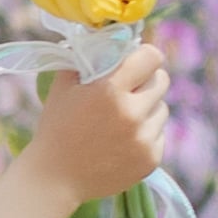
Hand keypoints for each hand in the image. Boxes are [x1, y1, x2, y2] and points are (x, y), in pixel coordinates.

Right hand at [25, 43, 172, 217]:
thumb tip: (110, 39)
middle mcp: (132, 114)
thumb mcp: (64, 86)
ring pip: (163, 108)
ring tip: (122, 119)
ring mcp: (144, 139)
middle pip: (162, 81)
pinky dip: (146, 133)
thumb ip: (88, 59)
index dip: (145, 55)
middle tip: (130, 89)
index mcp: (110, 91)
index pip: (151, 57)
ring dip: (148, 108)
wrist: (55, 178)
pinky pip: (160, 134)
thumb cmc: (57, 128)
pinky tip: (123, 140)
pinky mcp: (151, 159)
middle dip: (147, 80)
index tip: (137, 60)